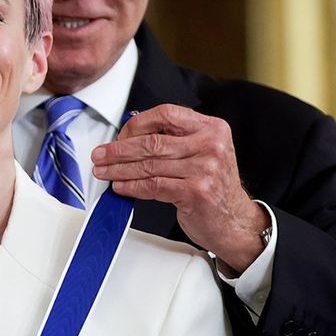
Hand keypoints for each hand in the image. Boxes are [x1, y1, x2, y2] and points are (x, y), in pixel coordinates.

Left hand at [92, 104, 268, 272]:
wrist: (235, 221)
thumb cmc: (214, 186)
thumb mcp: (204, 153)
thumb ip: (176, 140)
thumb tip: (130, 137)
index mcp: (212, 128)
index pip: (166, 113)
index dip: (137, 124)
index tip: (119, 136)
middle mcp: (211, 145)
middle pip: (153, 141)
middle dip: (119, 149)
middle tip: (100, 154)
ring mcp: (205, 169)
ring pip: (149, 165)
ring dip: (119, 169)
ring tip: (103, 171)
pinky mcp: (196, 192)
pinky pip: (153, 186)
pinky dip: (131, 186)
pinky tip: (120, 186)